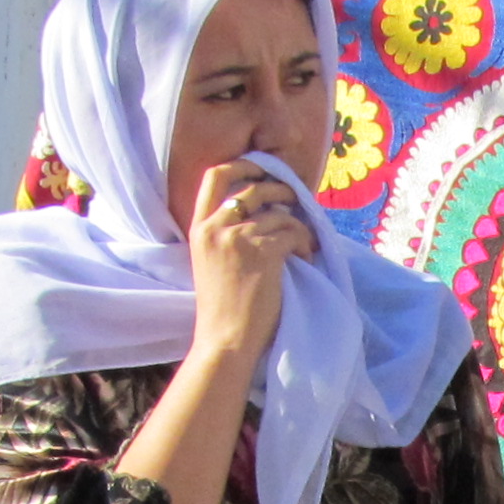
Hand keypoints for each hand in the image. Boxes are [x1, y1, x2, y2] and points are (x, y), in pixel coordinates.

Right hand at [183, 159, 314, 362]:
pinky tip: (305, 258)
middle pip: (253, 189)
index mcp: (198, 227)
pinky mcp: (263, 252)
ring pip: (279, 214)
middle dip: (280, 190)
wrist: (225, 338)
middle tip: (294, 201)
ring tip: (302, 245)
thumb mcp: (210, 261)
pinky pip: (293, 233)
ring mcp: (238, 238)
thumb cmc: (221, 307)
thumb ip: (224, 233)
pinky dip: (304, 243)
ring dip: (297, 226)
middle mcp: (216, 227)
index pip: (215, 176)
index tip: (261, 170)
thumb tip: (264, 210)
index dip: (242, 165)